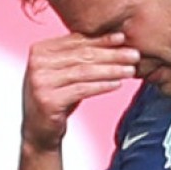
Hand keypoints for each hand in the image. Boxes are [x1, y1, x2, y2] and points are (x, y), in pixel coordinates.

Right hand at [22, 33, 139, 151]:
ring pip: (84, 72)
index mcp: (39, 50)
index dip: (100, 39)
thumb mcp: (64, 73)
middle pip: (82, 56)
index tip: (122, 38)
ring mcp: (40, 82)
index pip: (76, 41)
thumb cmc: (56, 98)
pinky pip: (82, 89)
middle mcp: (37, 63)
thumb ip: (78, 55)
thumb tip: (112, 38)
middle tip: (133, 54)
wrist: (38, 131)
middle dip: (111, 54)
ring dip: (111, 70)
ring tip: (130, 70)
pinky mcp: (48, 100)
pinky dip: (102, 86)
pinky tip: (117, 84)